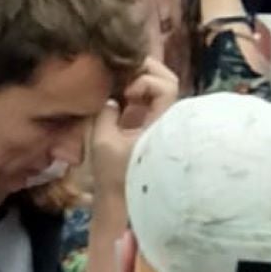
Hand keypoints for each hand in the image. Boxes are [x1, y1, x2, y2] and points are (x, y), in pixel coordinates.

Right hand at [90, 57, 177, 194]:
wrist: (124, 202)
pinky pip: (150, 99)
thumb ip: (104, 113)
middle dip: (145, 68)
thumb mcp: (102, 142)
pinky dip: (136, 91)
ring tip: (118, 82)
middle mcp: (167, 118)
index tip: (127, 95)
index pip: (165, 85)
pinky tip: (119, 96)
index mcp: (162, 122)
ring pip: (160, 87)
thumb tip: (110, 97)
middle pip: (168, 79)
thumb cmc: (115, 176)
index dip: (145, 81)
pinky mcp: (153, 126)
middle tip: (121, 71)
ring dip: (139, 78)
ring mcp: (161, 121)